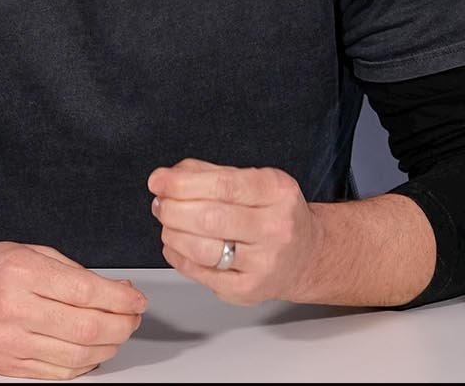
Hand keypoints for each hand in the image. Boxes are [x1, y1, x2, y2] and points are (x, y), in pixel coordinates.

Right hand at [0, 241, 147, 379]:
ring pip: (78, 354)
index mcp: (21, 273)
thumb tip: (117, 291)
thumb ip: (71, 272)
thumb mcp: (26, 253)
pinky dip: (84, 364)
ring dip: (108, 346)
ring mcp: (9, 342)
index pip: (87, 290)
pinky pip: (58, 372)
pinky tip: (92, 351)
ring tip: (116, 333)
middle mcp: (14, 309)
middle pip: (87, 327)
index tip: (137, 298)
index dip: (121, 298)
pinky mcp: (6, 366)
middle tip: (133, 318)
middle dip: (122, 324)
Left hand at [148, 158, 321, 305]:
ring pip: (202, 249)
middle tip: (161, 204)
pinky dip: (178, 256)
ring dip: (172, 233)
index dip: (182, 183)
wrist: (306, 256)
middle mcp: (276, 228)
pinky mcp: (248, 290)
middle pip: (209, 218)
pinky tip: (176, 244)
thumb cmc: (273, 214)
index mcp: (277, 192)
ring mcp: (264, 263)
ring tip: (167, 224)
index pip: (223, 185)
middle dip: (172, 209)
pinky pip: (200, 273)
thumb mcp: (254, 181)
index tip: (158, 181)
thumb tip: (168, 178)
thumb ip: (210, 174)